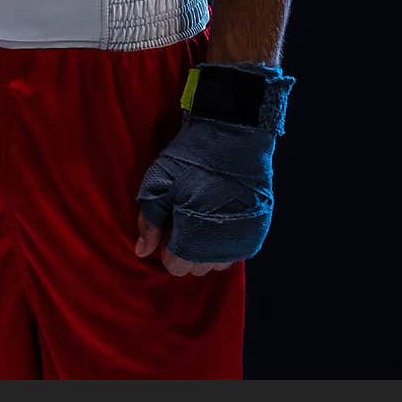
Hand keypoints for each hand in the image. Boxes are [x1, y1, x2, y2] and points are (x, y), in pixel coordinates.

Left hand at [134, 111, 278, 268]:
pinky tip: (219, 214)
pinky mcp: (259, 228)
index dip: (168, 246)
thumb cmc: (190, 157)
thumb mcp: (157, 184)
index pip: (176, 267)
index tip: (169, 223)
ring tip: (202, 215)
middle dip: (186, 248)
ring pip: (218, 261)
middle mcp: (221, 246)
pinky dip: (226, 239)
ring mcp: (243, 238)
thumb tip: (142, 252)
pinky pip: (237, 249)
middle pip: (198, 267)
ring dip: (207, 247)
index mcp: (193, 238)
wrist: (233, 134)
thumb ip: (148, 222)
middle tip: (184, 216)